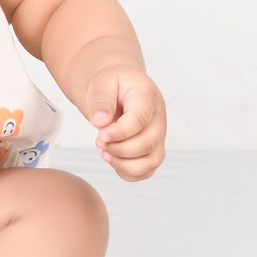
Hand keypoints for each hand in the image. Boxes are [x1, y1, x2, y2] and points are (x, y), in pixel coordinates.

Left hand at [86, 66, 165, 181]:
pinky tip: (113, 161)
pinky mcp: (152, 148)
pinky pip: (148, 170)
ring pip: (152, 161)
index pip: (140, 119)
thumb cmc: (110, 85)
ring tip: (105, 153)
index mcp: (146, 95)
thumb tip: (100, 122)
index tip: (100, 135)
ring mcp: (158, 134)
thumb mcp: (101, 84)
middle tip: (99, 141)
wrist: (115, 88)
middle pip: (148, 143)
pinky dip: (130, 173)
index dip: (120, 132)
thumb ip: (101, 101)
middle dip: (120, 149)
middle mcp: (158, 117)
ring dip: (125, 164)